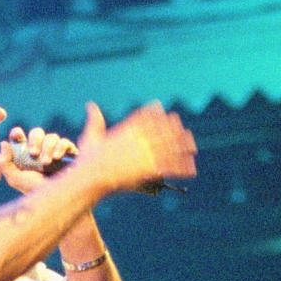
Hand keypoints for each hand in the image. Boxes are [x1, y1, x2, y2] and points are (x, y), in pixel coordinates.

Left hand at [0, 123, 76, 194]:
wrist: (58, 200)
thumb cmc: (35, 190)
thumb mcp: (15, 179)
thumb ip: (4, 163)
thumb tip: (5, 143)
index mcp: (26, 155)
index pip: (20, 137)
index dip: (17, 133)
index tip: (17, 135)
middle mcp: (41, 151)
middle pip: (37, 133)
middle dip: (34, 140)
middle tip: (33, 154)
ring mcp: (56, 151)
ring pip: (51, 137)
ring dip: (47, 148)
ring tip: (46, 164)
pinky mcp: (69, 154)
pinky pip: (65, 142)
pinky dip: (60, 147)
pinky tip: (57, 158)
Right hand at [72, 101, 197, 195]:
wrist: (91, 176)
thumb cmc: (88, 160)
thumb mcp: (91, 136)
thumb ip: (95, 120)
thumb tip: (90, 104)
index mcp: (127, 130)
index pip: (147, 118)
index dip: (159, 115)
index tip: (168, 114)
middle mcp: (139, 139)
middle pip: (163, 131)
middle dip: (175, 130)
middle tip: (185, 131)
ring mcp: (145, 153)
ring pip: (169, 148)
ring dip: (182, 147)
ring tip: (193, 147)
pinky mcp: (148, 168)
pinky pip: (169, 167)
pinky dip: (181, 168)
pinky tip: (191, 169)